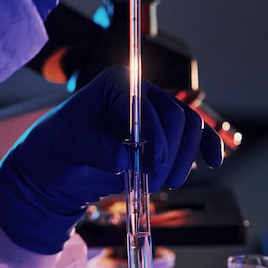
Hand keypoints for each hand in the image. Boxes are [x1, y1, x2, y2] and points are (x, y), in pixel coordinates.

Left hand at [0, 65, 222, 253]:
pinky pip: (193, 138)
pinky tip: (212, 162)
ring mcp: (153, 119)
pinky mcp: (161, 141)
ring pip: (188, 129)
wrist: (55, 171)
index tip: (152, 166)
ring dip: (183, 159)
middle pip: (176, 117)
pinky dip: (205, 147)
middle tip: (154, 180)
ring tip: (163, 183)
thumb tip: (126, 157)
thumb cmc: (55, 147)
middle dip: (170, 152)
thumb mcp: (68, 144)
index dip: (156, 136)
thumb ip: (95, 148)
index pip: (150, 105)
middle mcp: (140, 97)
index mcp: (117, 84)